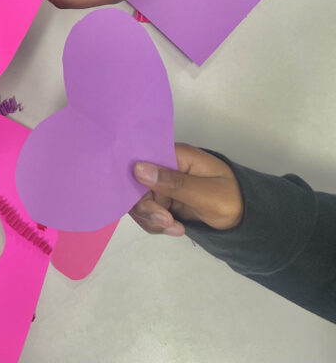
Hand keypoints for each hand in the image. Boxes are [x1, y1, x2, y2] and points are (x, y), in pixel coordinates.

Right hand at [129, 143, 243, 236]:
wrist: (251, 222)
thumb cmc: (234, 200)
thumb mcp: (206, 193)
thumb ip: (173, 182)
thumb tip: (137, 168)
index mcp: (176, 157)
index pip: (142, 160)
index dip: (134, 179)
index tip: (144, 200)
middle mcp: (166, 168)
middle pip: (136, 185)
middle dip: (147, 207)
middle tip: (166, 221)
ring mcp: (165, 186)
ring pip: (140, 202)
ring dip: (152, 218)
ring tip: (175, 228)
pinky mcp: (166, 203)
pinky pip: (149, 213)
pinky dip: (157, 224)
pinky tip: (176, 229)